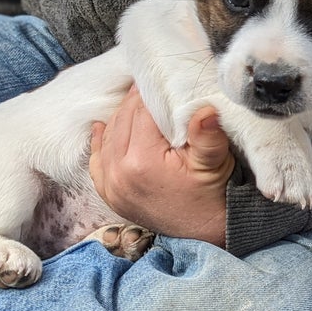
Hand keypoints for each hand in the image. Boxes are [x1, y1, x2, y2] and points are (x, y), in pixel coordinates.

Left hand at [90, 86, 233, 246]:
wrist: (205, 232)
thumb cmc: (212, 194)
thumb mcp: (214, 162)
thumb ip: (206, 134)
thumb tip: (205, 110)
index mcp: (142, 161)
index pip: (142, 111)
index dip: (153, 92)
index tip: (162, 78)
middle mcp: (119, 172)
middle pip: (124, 119)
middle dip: (138, 101)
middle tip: (152, 86)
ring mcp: (111, 184)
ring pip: (110, 134)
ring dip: (123, 116)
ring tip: (139, 103)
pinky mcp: (109, 193)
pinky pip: (97, 158)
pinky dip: (101, 140)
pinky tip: (103, 126)